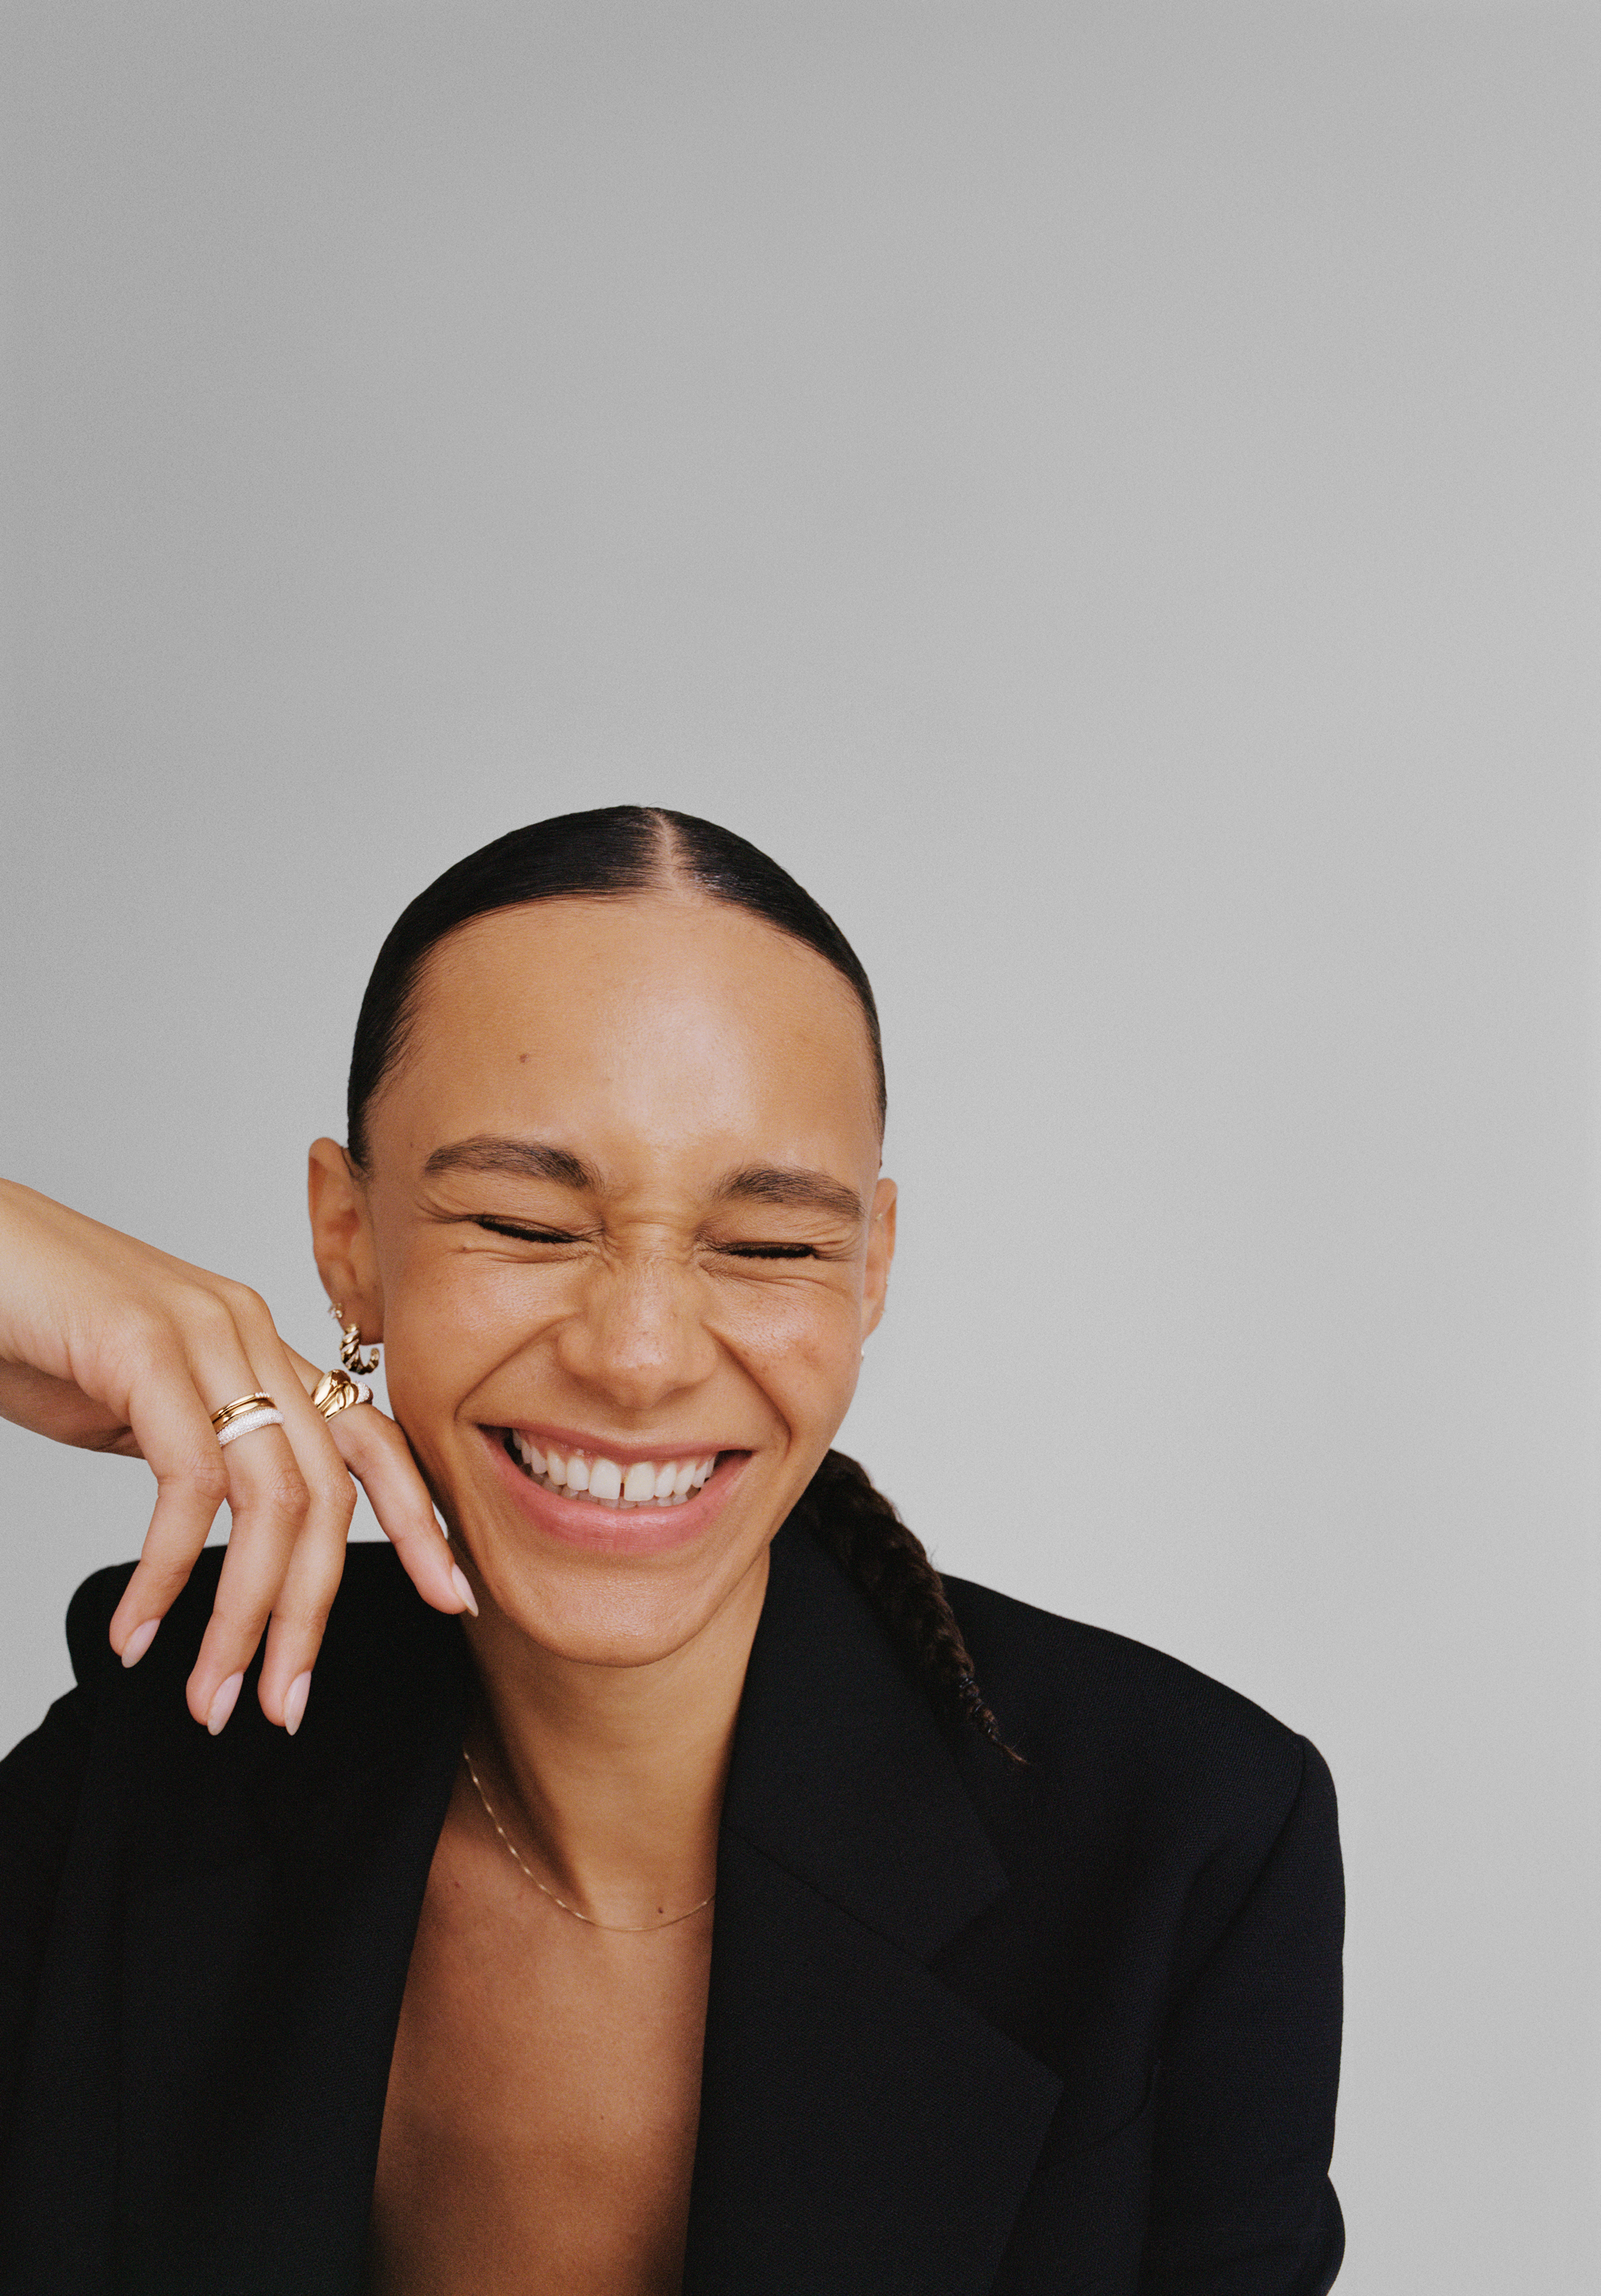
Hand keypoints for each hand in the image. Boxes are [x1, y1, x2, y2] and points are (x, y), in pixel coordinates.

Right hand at [0, 1179, 472, 1733]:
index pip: (370, 1437)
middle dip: (314, 1610)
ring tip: (213, 1694)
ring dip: (246, 1614)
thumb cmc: (37, 1330)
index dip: (418, 1519)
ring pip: (271, 1497)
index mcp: (258, 1348)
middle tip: (285, 1705)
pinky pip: (190, 1481)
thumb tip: (219, 1529)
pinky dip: (167, 1572)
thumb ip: (193, 1448)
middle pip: (328, 1490)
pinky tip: (139, 1631)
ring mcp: (204, 1335)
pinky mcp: (145, 1346)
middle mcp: (248, 1334)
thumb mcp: (138, 1403)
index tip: (451, 1597)